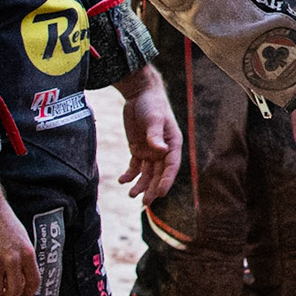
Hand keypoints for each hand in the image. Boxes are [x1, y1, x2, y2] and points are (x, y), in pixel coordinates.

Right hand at [0, 159, 39, 295]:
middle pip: (14, 292)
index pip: (33, 283)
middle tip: (0, 291)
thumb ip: (21, 256)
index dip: (26, 293)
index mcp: (27, 253)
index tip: (19, 294)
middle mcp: (13, 259)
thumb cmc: (1, 219)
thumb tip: (19, 277)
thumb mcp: (21, 236)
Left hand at [118, 65, 181, 202]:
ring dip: (140, 184)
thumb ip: (155, 134)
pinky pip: (135, 166)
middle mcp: (163, 150)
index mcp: (173, 143)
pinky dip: (129, 174)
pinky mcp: (138, 149)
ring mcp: (150, 150)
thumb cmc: (152, 104)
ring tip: (131, 194)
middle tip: (145, 201)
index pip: (171, 166)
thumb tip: (161, 150)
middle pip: (159, 174)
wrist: (139, 94)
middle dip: (153, 188)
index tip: (161, 193)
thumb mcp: (154, 118)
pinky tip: (122, 180)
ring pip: (147, 173)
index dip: (167, 180)